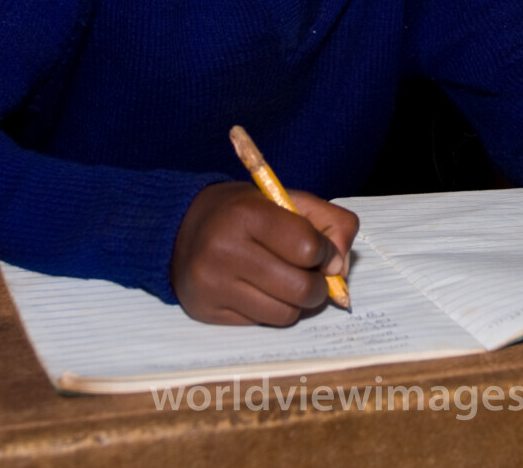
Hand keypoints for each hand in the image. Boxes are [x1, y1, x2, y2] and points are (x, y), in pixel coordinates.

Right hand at [171, 182, 357, 325]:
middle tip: (312, 276)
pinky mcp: (206, 311)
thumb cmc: (244, 213)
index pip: (308, 248)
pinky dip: (271, 310)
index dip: (326, 252)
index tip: (321, 251)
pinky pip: (261, 323)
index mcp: (248, 214)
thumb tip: (342, 269)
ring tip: (286, 282)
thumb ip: (331, 223)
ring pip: (285, 314)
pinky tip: (259, 290)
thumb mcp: (288, 199)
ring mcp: (213, 284)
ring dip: (297, 303)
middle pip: (300, 288)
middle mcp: (225, 250)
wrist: (180, 229)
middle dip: (318, 286)